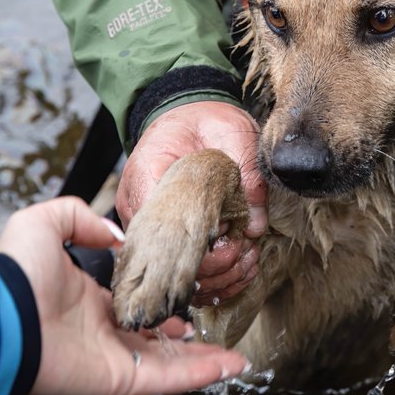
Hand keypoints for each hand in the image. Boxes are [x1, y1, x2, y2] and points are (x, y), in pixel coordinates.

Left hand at [0, 197, 247, 394]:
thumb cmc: (15, 274)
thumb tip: (114, 236)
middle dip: (189, 340)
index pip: (134, 308)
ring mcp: (114, 360)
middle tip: (217, 332)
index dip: (162, 303)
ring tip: (237, 358)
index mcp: (89, 304)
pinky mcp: (120, 380)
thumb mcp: (44, 222)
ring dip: (206, 361)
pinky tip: (231, 366)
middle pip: (157, 342)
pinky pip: (168, 378)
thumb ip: (79, 217)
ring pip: (170, 364)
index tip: (187, 296)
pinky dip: (201, 374)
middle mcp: (104, 335)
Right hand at [117, 101, 267, 306]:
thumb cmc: (202, 121)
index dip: (201, 246)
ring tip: (247, 261)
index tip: (233, 239)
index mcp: (147, 177)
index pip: (163, 230)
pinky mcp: (162, 238)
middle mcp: (139, 209)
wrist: (186, 115)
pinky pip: (181, 272)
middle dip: (212, 266)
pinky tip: (238, 269)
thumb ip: (246, 174)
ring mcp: (147, 228)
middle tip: (245, 252)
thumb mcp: (231, 132)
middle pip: (165, 261)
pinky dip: (212, 279)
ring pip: (173, 275)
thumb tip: (255, 225)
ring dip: (216, 278)